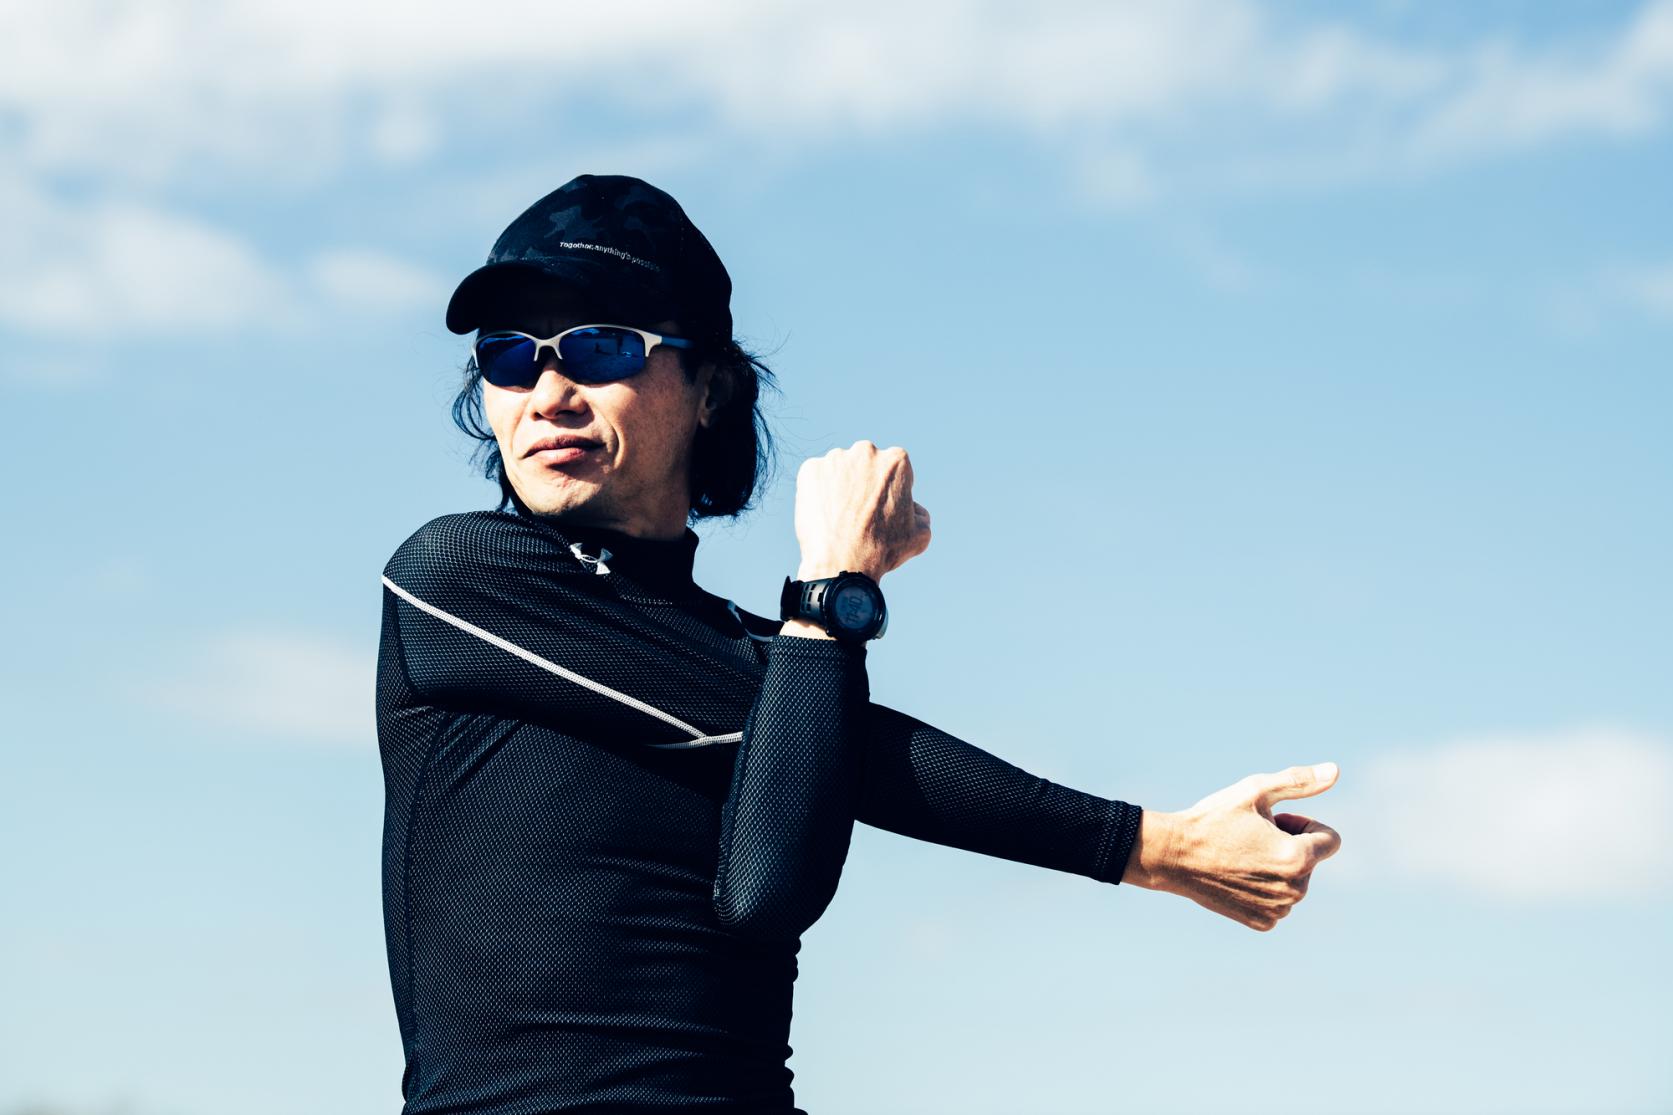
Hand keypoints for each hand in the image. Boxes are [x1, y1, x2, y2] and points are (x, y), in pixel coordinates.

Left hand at [793, 439, 931, 582]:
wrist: (842, 564)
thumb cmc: (883, 550)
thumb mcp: (920, 535)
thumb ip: (921, 514)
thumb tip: (913, 508)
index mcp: (896, 460)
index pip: (895, 470)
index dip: (891, 490)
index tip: (883, 508)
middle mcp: (866, 451)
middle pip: (866, 464)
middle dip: (864, 482)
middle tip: (860, 512)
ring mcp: (835, 459)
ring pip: (840, 470)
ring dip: (841, 486)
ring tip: (840, 517)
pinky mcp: (810, 470)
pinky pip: (816, 478)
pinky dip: (818, 492)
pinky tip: (824, 514)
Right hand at [1124, 763, 1342, 931]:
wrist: (1173, 856)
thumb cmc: (1214, 819)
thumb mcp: (1255, 791)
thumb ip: (1299, 782)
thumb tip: (1335, 771)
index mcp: (1299, 858)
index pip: (1330, 839)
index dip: (1304, 824)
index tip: (1274, 820)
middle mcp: (1295, 890)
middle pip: (1311, 860)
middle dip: (1289, 844)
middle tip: (1250, 836)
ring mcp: (1279, 910)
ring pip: (1295, 881)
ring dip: (1278, 866)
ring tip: (1241, 855)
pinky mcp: (1263, 922)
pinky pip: (1279, 901)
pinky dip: (1265, 887)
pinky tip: (1237, 875)